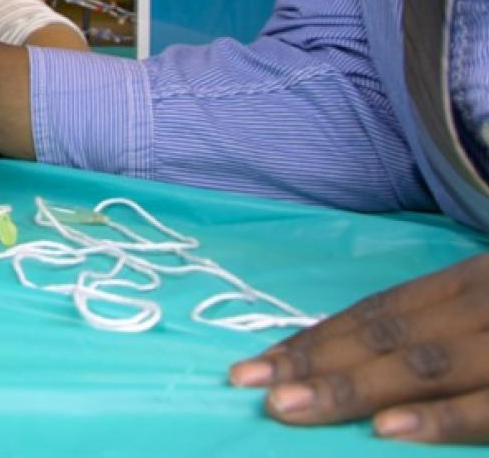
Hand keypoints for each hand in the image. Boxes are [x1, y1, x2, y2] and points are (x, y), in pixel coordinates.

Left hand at [230, 253, 488, 442]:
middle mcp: (484, 303)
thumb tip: (364, 372)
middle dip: (313, 362)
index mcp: (471, 282)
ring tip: (287, 408)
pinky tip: (385, 429)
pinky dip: (439, 419)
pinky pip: (488, 407)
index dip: (317, 338)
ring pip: (425, 365)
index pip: (380, 312)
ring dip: (351, 388)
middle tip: (247, 385)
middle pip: (387, 336)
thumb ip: (444, 332)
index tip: (258, 363)